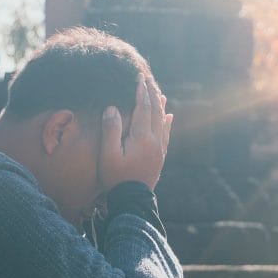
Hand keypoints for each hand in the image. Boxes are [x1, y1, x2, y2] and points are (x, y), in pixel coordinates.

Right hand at [98, 76, 173, 190]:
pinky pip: (167, 135)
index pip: (143, 108)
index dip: (141, 92)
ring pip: (163, 122)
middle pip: (156, 112)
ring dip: (160, 106)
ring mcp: (159, 150)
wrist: (132, 201)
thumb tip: (112, 108)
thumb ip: (111, 130)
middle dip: (152, 94)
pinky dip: (168, 123)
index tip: (139, 77)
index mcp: (142, 138)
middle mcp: (154, 141)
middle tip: (148, 79)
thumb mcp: (108, 155)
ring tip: (159, 93)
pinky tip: (169, 117)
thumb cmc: (116, 178)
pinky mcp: (160, 157)